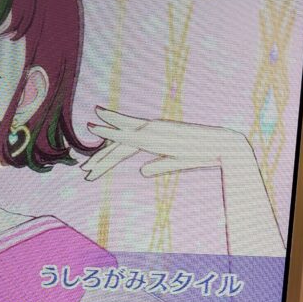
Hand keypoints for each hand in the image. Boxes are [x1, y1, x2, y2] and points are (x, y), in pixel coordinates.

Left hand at [81, 106, 248, 179]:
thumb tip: (142, 172)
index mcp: (154, 136)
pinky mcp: (153, 135)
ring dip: (101, 154)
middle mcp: (149, 130)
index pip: (126, 147)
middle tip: (84, 172)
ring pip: (118, 142)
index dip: (110, 158)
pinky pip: (126, 136)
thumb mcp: (174, 162)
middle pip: (118, 145)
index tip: (96, 169)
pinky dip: (109, 133)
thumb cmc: (202, 154)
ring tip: (83, 165)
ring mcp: (150, 130)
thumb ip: (157, 165)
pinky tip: (95, 129)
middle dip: (101, 159)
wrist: (219, 146)